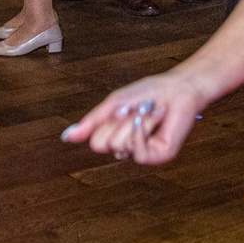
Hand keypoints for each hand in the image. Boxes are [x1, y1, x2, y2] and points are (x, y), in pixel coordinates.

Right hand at [63, 73, 203, 163]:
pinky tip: (155, 120)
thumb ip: (91, 122)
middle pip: (105, 145)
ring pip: (121, 146)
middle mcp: (129, 149)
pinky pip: (139, 152)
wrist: (177, 87)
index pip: (96, 142)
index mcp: (117, 137)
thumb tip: (66, 137)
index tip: (122, 107)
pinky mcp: (160, 156)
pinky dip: (143, 131)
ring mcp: (144, 153)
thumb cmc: (148, 92)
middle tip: (136, 110)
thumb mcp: (113, 105)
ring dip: (135, 121)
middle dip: (119, 122)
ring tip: (150, 112)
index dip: (106, 121)